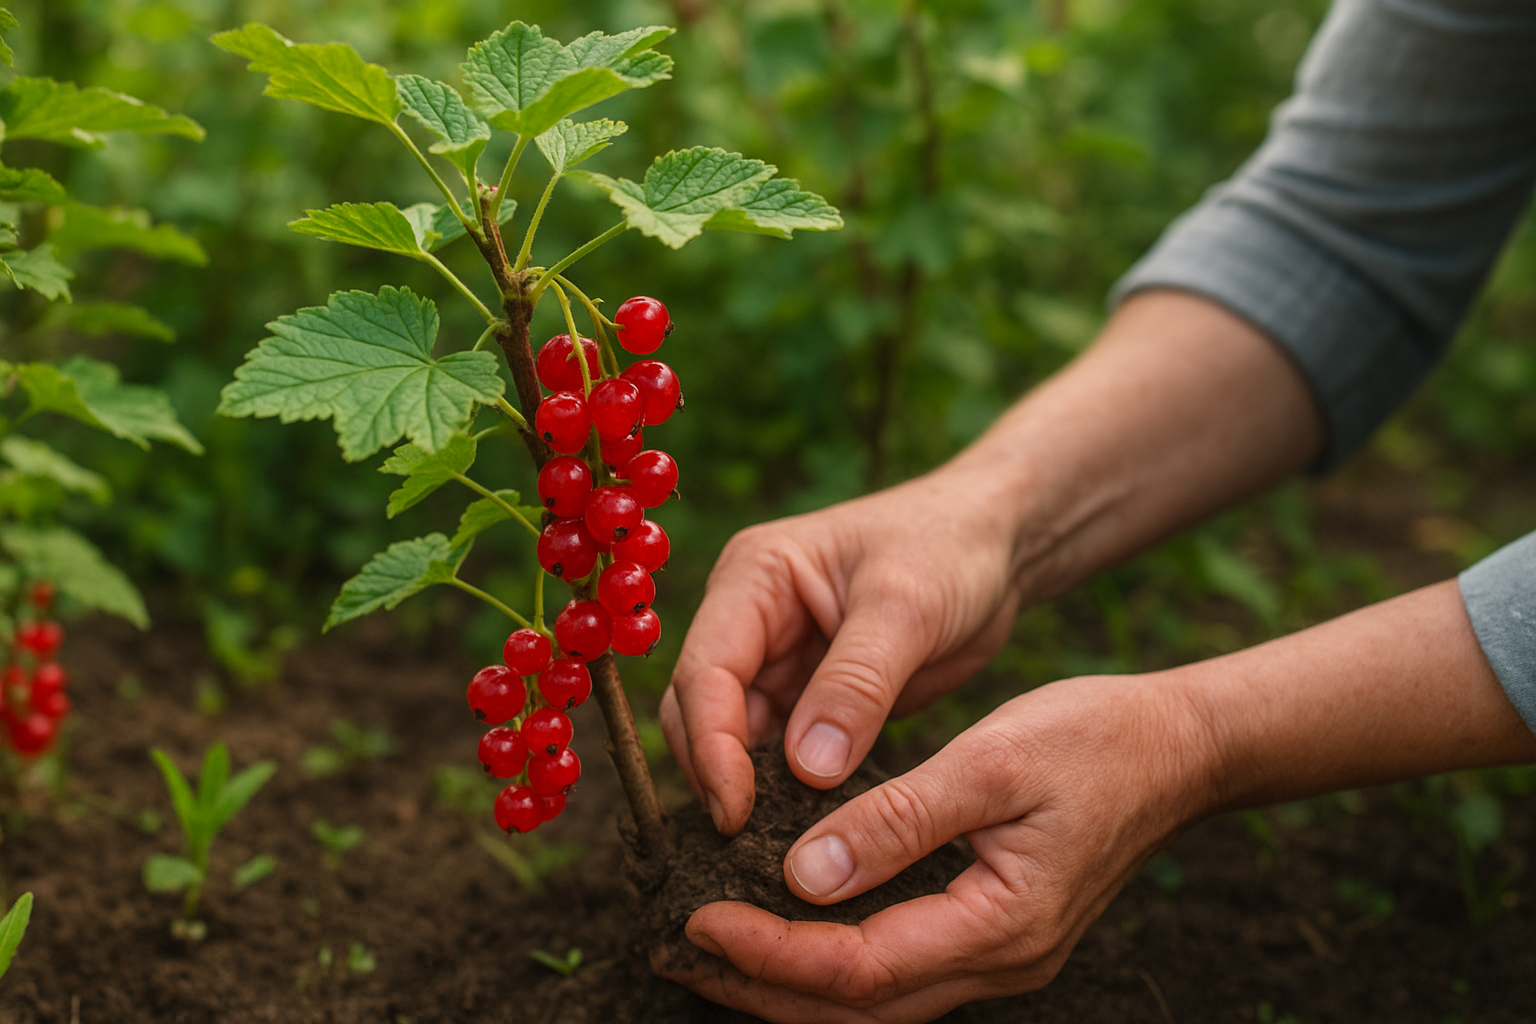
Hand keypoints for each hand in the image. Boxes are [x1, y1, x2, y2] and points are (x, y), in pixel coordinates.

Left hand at [653, 673, 1213, 1022]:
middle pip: (856, 1009)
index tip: (695, 920)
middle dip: (760, 987)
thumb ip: (900, 820)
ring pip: (875, 1000)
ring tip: (711, 952)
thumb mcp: (992, 763)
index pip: (856, 970)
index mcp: (1000, 925)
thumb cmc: (1092, 740)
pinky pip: (897, 968)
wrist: (1178, 749)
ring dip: (789, 981)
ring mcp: (999, 955)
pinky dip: (832, 958)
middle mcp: (997, 961)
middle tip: (676, 954)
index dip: (767, 952)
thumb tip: (806, 872)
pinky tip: (791, 923)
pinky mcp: (994, 932)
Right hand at [660, 462, 1026, 833]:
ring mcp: (775, 659)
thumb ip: (857, 684)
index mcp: (753, 576)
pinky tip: (805, 831)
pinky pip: (778, 753)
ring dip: (746, 789)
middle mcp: (748, 618)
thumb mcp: (908, 608)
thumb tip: (806, 769)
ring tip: (772, 850)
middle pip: (700, 709)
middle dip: (716, 773)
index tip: (736, 812)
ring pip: (733, 738)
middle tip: (747, 845)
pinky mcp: (806, 696)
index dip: (713, 745)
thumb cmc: (949, 548)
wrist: (996, 542)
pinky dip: (784, 791)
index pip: (706, 670)